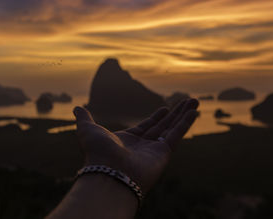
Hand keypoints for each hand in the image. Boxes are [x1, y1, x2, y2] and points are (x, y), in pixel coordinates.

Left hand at [73, 98, 198, 192]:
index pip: (146, 126)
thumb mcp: (88, 130)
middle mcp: (143, 146)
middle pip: (163, 126)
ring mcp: (155, 150)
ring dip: (184, 114)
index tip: (165, 108)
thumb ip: (85, 119)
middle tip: (187, 101)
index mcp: (128, 141)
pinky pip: (177, 134)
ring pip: (173, 128)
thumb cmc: (97, 152)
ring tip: (195, 101)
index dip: (157, 117)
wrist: (108, 171)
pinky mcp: (164, 153)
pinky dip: (186, 122)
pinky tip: (195, 111)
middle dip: (175, 113)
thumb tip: (77, 108)